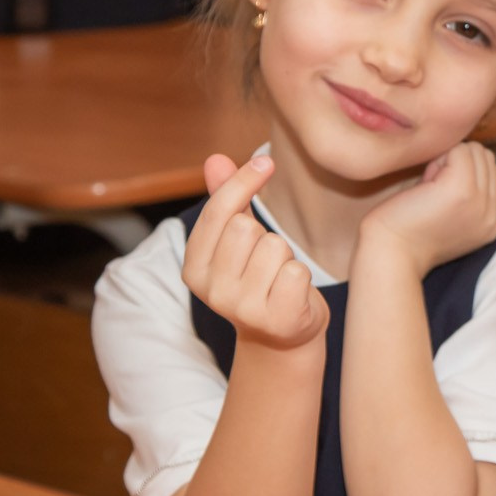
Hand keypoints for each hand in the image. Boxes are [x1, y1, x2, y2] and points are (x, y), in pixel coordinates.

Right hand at [182, 153, 328, 348]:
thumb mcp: (236, 242)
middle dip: (264, 235)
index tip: (266, 161)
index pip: (217, 211)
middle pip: (245, 227)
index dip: (243, 181)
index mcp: (193, 268)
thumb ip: (225, 201)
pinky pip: (296, 271)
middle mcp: (212, 291)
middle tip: (266, 261)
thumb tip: (215, 158)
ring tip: (278, 278)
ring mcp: (242, 309)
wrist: (281, 337)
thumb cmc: (259, 280)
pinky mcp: (276, 319)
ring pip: (274, 246)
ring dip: (285, 257)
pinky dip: (301, 277)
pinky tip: (292, 294)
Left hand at [358, 141, 495, 278]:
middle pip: (489, 158)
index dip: (473, 171)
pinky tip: (424, 184)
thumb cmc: (409, 230)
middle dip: (459, 164)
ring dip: (449, 160)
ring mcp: (480, 202)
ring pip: (476, 151)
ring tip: (430, 188)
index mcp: (493, 223)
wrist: (389, 253)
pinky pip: (460, 150)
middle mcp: (493, 215)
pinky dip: (439, 159)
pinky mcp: (461, 189)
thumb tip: (471, 152)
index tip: (446, 192)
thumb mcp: (454, 216)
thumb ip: (473, 192)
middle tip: (434, 191)